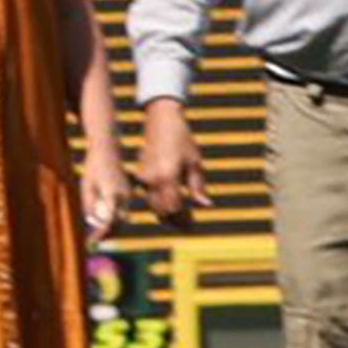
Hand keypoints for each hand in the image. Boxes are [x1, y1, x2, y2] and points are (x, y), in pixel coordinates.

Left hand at [80, 147, 127, 243]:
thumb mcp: (86, 186)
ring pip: (122, 217)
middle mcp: (125, 196)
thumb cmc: (93, 167)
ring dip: (111, 227)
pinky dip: (113, 219)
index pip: (110, 219)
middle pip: (119, 222)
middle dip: (108, 233)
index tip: (92, 242)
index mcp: (114, 194)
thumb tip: (93, 221)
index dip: (102, 233)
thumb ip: (89, 204)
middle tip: (93, 242)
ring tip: (96, 236)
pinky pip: (122, 210)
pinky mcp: (128, 192)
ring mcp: (128, 194)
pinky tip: (101, 222)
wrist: (107, 150)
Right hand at [136, 99, 203, 223]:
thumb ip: (198, 186)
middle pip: (162, 211)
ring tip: (180, 218)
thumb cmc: (182, 140)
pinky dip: (159, 204)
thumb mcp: (195, 162)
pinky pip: (148, 197)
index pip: (174, 208)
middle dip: (174, 221)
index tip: (193, 224)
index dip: (183, 220)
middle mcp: (152, 181)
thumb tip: (206, 205)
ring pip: (153, 206)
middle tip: (188, 226)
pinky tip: (170, 205)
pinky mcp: (141, 176)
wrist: (161, 122)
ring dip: (166, 214)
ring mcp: (144, 179)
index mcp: (167, 178)